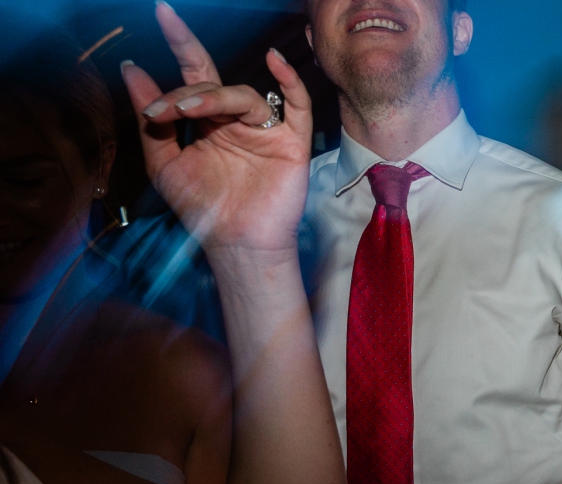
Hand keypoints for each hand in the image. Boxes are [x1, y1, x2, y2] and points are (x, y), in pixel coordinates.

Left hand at [123, 6, 310, 256]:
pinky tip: (274, 61)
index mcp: (207, 122)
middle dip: (187, 84)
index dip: (179, 43)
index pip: (193, 74)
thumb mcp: (164, 164)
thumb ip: (151, 120)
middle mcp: (234, 121)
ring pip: (240, 96)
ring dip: (212, 97)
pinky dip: (289, 81)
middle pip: (213, 82)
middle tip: (165, 109)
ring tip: (187, 112)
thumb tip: (131, 70)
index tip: (160, 13)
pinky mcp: (290, 145)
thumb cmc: (203, 212)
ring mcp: (263, 131)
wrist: (235, 249)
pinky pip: (296, 105)